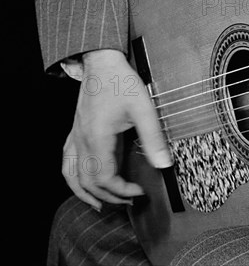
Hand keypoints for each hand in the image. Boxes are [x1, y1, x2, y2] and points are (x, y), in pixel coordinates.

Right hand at [61, 49, 171, 210]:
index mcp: (97, 138)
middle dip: (108, 196)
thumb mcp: (144, 109)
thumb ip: (153, 138)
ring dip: (85, 193)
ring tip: (101, 203)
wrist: (102, 62)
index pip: (104, 178)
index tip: (139, 191)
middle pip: (87, 182)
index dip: (122, 190)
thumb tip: (164, 163)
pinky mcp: (75, 131)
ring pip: (71, 175)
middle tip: (128, 200)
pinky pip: (67, 162)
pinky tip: (82, 181)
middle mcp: (81, 141)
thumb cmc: (121, 82)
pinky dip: (73, 178)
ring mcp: (75, 137)